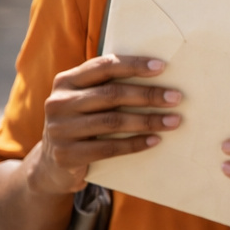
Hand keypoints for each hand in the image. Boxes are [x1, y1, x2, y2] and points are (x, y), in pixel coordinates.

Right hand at [31, 54, 181, 194]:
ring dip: (148, 121)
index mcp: (66, 81)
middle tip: (176, 98)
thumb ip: (109, 86)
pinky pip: (108, 148)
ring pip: (112, 122)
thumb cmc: (82, 122)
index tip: (162, 67)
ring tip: (174, 121)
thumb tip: (160, 76)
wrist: (53, 164)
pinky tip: (156, 140)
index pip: (104, 66)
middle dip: (148, 95)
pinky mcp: (66, 155)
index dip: (134, 65)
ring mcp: (59, 129)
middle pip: (112, 95)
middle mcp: (59, 102)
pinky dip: (135, 144)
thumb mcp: (87, 100)